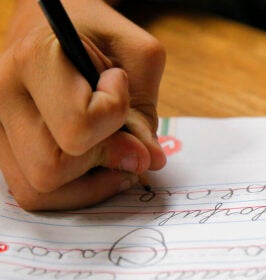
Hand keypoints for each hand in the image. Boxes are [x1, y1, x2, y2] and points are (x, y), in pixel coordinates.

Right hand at [0, 0, 165, 209]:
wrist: (59, 29)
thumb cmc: (101, 35)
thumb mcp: (138, 58)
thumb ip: (144, 114)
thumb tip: (146, 164)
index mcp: (34, 61)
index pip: (78, 125)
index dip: (115, 115)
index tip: (117, 83)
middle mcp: (2, 97)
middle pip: (52, 167)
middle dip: (102, 158)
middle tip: (125, 137)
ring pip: (39, 188)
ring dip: (89, 182)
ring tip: (114, 155)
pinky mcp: (5, 147)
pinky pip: (36, 193)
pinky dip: (74, 190)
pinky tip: (97, 166)